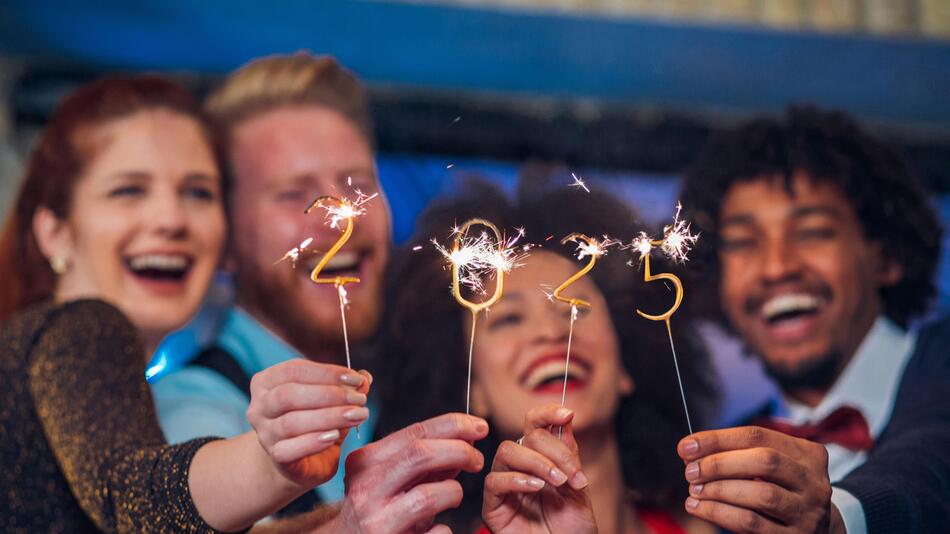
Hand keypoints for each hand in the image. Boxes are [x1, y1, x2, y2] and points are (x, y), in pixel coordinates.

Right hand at [247, 359, 371, 487]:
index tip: (356, 379)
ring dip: (329, 417)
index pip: (293, 370)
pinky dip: (313, 442)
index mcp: (267, 382)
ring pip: (291, 422)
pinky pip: (289, 450)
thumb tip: (365, 378)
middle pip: (289, 395)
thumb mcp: (331, 401)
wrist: (299, 461)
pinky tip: (335, 436)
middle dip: (329, 395)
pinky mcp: (275, 458)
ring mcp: (265, 434)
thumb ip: (346, 387)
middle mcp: (260, 407)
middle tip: (359, 399)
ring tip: (356, 416)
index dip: (327, 373)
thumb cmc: (315, 422)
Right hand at [334, 413, 488, 533]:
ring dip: (454, 492)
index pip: (415, 431)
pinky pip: (436, 532)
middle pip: (420, 454)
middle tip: (478, 460)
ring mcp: (374, 518)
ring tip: (454, 496)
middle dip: (459, 451)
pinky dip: (445, 529)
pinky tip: (439, 528)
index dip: (454, 425)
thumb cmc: (376, 509)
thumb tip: (466, 436)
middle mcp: (365, 487)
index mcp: (365, 461)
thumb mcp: (391, 478)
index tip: (479, 427)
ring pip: (428, 495)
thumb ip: (424, 459)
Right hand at [482, 404, 596, 533]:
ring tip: (557, 482)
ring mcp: (505, 485)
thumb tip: (565, 418)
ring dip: (536, 462)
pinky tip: (537, 488)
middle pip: (524, 436)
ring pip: (506, 452)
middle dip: (553, 450)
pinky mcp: (493, 507)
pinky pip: (494, 481)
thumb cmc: (572, 528)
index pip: (534, 424)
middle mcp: (520, 467)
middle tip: (571, 474)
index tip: (568, 414)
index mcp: (540, 458)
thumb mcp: (578, 487)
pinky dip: (517, 479)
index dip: (547, 413)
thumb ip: (570, 455)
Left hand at [677, 426, 845, 533]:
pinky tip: (699, 507)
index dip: (718, 439)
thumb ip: (739, 455)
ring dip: (719, 489)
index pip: (757, 436)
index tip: (686, 446)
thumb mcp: (771, 468)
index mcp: (807, 453)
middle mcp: (813, 480)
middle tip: (690, 470)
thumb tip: (692, 451)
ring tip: (694, 490)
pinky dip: (720, 513)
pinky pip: (752, 522)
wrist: (817, 531)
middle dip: (720, 463)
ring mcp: (808, 511)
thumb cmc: (781, 490)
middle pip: (764, 460)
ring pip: (761, 493)